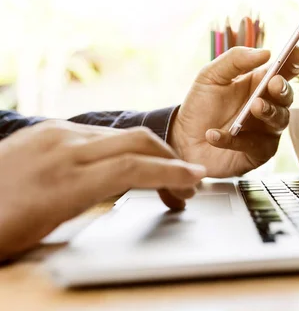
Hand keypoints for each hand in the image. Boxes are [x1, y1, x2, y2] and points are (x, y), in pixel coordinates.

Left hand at [0, 120, 205, 260]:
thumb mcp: (50, 227)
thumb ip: (95, 199)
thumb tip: (131, 187)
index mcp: (64, 182)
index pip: (135, 168)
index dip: (172, 173)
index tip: (195, 181)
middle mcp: (62, 149)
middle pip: (136, 142)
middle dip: (170, 160)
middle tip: (187, 183)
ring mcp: (54, 134)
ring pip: (120, 135)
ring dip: (148, 153)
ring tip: (159, 176)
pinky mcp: (47, 129)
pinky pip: (96, 133)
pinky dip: (121, 147)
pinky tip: (126, 163)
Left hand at [169, 46, 298, 176]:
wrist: (183, 139)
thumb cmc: (201, 106)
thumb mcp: (211, 76)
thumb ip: (235, 60)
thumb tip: (266, 53)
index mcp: (260, 83)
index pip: (285, 70)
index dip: (295, 61)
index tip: (296, 52)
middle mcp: (269, 105)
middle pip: (286, 96)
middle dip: (283, 89)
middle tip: (274, 84)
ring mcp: (266, 130)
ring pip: (279, 120)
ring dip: (268, 112)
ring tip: (254, 106)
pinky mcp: (258, 153)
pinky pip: (254, 145)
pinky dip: (234, 140)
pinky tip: (214, 135)